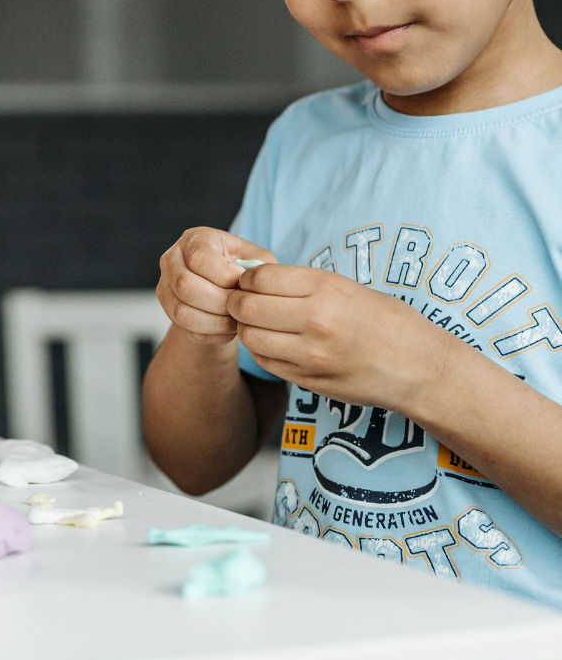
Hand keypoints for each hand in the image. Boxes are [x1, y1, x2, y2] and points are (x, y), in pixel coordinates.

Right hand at [157, 227, 276, 345]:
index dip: (224, 276)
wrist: (224, 287)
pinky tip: (228, 328)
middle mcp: (172, 259)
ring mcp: (165, 285)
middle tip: (241, 308)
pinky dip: (212, 333)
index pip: (199, 259)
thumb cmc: (242, 269)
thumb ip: (259, 266)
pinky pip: (187, 329)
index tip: (244, 285)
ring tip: (237, 321)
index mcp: (194, 239)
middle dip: (220, 303)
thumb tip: (252, 284)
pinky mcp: (168, 309)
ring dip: (216, 322)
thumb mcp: (255, 259)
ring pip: (182, 312)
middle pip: (186, 286)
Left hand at [228, 263, 450, 412]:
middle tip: (242, 302)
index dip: (246, 279)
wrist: (421, 369)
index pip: (259, 278)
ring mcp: (312, 355)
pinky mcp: (310, 381)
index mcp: (326, 288)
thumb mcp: (347, 287)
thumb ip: (301, 284)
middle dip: (236, 302)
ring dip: (246, 328)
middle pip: (246, 308)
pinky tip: (274, 343)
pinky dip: (261, 350)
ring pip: (250, 337)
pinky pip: (266, 362)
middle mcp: (317, 321)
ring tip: (259, 323)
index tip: (250, 282)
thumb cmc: (386, 320)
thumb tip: (254, 279)